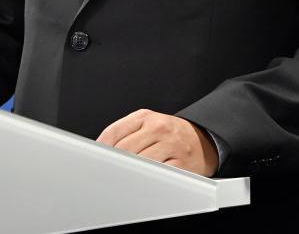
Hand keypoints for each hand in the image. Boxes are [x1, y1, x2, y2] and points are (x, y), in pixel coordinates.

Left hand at [96, 109, 219, 176]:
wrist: (203, 139)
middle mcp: (159, 129)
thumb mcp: (148, 123)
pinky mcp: (182, 164)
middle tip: (106, 172)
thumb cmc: (171, 133)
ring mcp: (171, 146)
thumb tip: (102, 148)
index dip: (101, 147)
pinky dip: (148, 180)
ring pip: (141, 162)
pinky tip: (143, 181)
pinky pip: (159, 174)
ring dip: (129, 172)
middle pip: (125, 149)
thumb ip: (125, 132)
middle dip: (114, 162)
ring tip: (123, 178)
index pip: (115, 131)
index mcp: (145, 117)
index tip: (95, 158)